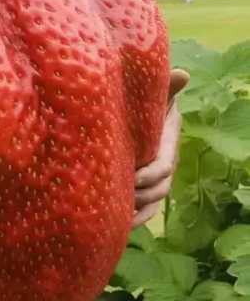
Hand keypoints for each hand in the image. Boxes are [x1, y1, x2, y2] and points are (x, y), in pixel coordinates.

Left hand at [132, 68, 189, 226]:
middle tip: (120, 196)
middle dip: (141, 195)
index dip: (150, 173)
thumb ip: (166, 87)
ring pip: (153, 202)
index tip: (133, 176)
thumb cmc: (144, 101)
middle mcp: (164, 165)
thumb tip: (182, 74)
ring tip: (119, 216)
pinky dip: (136, 219)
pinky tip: (120, 226)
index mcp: (167, 145)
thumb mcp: (155, 94)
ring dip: (138, 210)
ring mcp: (155, 179)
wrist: (134, 112)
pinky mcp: (143, 188)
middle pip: (159, 189)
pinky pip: (146, 210)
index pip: (163, 165)